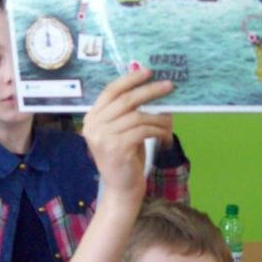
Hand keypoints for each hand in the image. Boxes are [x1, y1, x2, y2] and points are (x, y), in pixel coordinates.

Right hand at [82, 68, 173, 203]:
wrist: (121, 189)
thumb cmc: (125, 159)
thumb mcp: (122, 132)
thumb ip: (128, 113)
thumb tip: (151, 87)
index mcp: (92, 118)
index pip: (110, 91)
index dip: (130, 79)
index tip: (148, 72)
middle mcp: (93, 126)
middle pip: (126, 100)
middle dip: (150, 91)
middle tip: (169, 86)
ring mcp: (103, 137)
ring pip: (138, 116)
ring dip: (159, 118)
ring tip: (170, 122)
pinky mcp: (117, 148)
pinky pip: (144, 130)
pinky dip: (158, 130)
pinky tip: (165, 136)